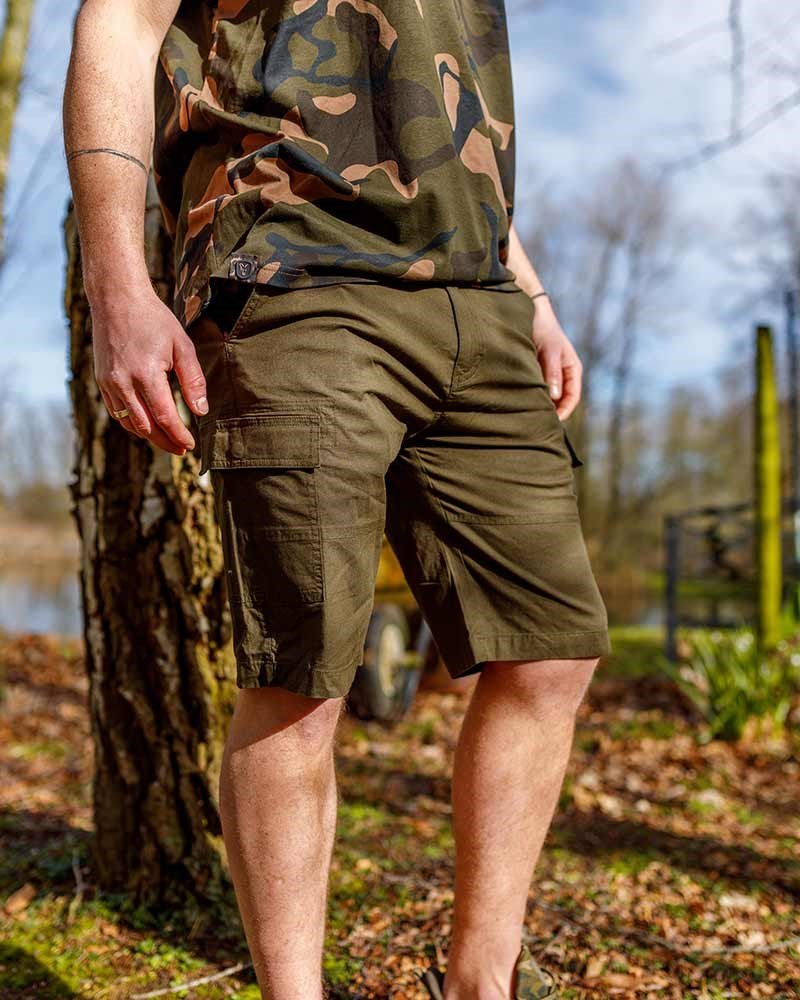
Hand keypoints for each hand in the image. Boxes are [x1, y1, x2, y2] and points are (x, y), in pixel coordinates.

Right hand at [91, 288, 208, 455]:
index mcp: (146, 375)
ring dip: (150, 436)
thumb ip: (193, 380)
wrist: (116, 300)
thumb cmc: (154, 320)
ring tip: (168, 441)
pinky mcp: (102, 382)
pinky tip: (148, 425)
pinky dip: (133, 424)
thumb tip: (201, 410)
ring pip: (130, 423)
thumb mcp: (182, 346)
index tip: (191, 445)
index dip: (179, 435)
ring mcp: (109, 384)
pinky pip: (117, 412)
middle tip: (182, 449)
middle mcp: (123, 383)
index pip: (165, 417)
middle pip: (146, 427)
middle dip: (165, 442)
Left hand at [531, 296, 581, 420]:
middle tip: (536, 423)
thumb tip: (554, 397)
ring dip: (539, 405)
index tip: (551, 421)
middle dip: (551, 412)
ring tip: (526, 415)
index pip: (572, 397)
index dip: (564, 411)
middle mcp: (562, 375)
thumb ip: (552, 373)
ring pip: (547, 397)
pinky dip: (530, 397)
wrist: (529, 312)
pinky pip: (536, 390)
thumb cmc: (543, 328)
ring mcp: (549, 375)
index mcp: (572, 370)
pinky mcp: (536, 373)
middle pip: (560, 401)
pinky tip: (519, 402)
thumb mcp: (549, 350)